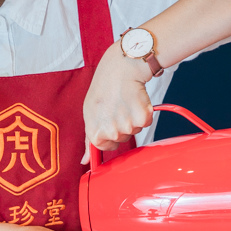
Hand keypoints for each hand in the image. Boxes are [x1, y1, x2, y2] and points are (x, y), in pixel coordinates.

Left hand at [82, 40, 153, 159]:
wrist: (120, 69)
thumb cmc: (103, 90)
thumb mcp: (89, 115)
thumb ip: (88, 141)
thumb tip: (85, 161)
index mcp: (96, 134)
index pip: (108, 147)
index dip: (109, 133)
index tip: (108, 119)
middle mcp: (112, 133)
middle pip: (123, 138)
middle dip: (121, 125)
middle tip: (115, 106)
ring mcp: (128, 127)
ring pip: (134, 130)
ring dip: (132, 118)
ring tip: (124, 101)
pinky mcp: (143, 119)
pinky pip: (145, 122)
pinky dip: (143, 113)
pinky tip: (134, 100)